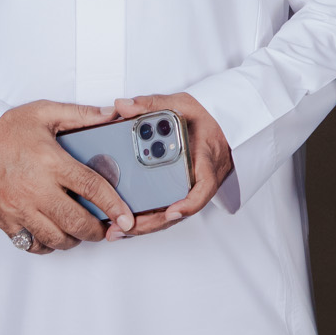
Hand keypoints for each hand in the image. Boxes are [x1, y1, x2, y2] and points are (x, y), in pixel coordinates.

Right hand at [0, 101, 134, 252]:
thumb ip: (81, 114)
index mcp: (50, 162)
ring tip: (82, 230)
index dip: (113, 205)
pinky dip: (47, 245)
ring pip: (55, 238)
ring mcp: (19, 208)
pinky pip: (31, 244)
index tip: (126, 218)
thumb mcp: (44, 112)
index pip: (91, 187)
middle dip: (97, 230)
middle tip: (107, 227)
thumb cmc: (3, 130)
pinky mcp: (5, 221)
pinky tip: (55, 234)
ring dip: (74, 239)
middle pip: (76, 221)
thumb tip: (111, 113)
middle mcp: (36, 189)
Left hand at [105, 93, 233, 237]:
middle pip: (179, 210)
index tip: (172, 211)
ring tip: (114, 230)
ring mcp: (190, 189)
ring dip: (144, 226)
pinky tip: (122, 223)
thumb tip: (122, 106)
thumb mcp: (181, 104)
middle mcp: (200, 180)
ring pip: (170, 215)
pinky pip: (164, 210)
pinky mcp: (180, 193)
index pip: (204, 185)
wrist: (221, 127)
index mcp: (206, 159)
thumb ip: (152, 104)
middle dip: (152, 222)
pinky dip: (145, 219)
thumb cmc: (204, 118)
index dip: (190, 202)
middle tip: (125, 226)